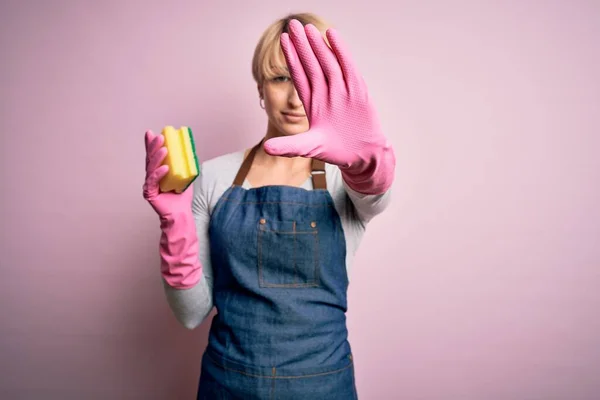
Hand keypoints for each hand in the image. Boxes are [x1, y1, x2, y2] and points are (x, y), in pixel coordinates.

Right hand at [142, 129, 200, 288]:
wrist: (182, 217)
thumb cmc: (183, 198)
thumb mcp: (186, 178)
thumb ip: (187, 166)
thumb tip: (193, 151)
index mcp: (158, 173)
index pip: (155, 156)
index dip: (152, 144)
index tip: (152, 132)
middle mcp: (151, 178)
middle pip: (150, 159)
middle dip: (153, 147)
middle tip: (155, 135)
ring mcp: (149, 186)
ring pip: (151, 169)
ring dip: (156, 158)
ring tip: (163, 148)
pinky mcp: (150, 195)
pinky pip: (153, 182)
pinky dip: (158, 174)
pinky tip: (163, 168)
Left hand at [263, 19, 394, 193]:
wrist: (362, 155)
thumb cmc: (335, 150)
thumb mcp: (309, 148)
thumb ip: (289, 146)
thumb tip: (266, 148)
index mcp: (312, 102)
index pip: (300, 74)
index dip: (292, 57)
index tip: (283, 39)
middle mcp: (326, 93)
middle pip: (312, 64)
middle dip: (302, 45)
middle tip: (293, 25)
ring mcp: (342, 91)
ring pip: (327, 63)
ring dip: (318, 45)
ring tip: (308, 28)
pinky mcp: (358, 92)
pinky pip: (348, 67)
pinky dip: (341, 51)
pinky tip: (333, 35)